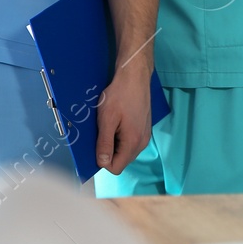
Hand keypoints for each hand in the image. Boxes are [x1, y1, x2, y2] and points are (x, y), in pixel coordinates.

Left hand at [95, 53, 151, 173]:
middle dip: (109, 152)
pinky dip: (121, 136)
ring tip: (110, 125)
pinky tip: (118, 121)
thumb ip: (104, 143)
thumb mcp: (107, 119)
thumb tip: (102, 164)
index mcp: (133, 142)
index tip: (97, 143)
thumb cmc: (120, 95)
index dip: (103, 160)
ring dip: (115, 143)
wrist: (135, 75)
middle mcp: (143, 142)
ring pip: (126, 151)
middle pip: (122, 160)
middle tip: (102, 132)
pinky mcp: (145, 128)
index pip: (116, 168)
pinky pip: (130, 141)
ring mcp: (145, 135)